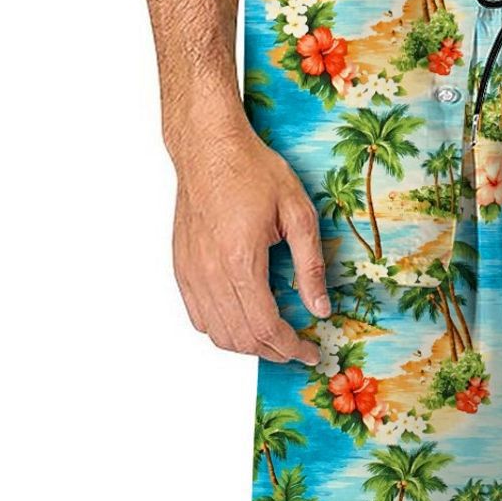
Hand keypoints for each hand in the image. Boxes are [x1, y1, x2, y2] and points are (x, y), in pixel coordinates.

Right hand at [169, 113, 328, 362]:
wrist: (209, 148)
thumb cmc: (253, 171)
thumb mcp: (298, 211)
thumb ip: (310, 265)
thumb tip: (320, 307)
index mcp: (241, 261)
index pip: (266, 327)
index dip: (291, 348)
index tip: (311, 352)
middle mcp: (210, 273)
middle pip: (240, 338)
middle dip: (273, 352)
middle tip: (298, 348)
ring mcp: (191, 272)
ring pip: (216, 333)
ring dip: (247, 345)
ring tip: (274, 338)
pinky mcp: (181, 267)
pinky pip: (198, 316)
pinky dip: (222, 329)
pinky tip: (243, 319)